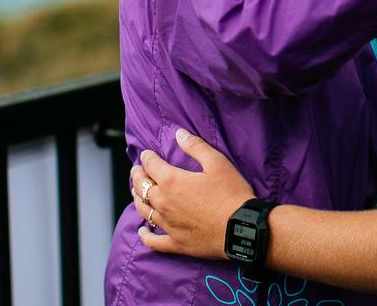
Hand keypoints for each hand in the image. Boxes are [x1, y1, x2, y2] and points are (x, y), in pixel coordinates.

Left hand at [131, 128, 255, 258]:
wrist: (240, 227)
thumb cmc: (231, 193)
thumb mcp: (217, 163)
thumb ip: (196, 147)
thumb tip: (178, 133)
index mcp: (172, 181)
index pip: (152, 166)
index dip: (147, 158)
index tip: (146, 154)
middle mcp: (163, 203)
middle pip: (142, 187)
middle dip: (138, 176)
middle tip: (137, 170)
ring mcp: (167, 224)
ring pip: (143, 210)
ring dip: (137, 199)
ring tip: (136, 192)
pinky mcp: (174, 242)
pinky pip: (152, 240)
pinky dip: (145, 235)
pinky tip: (142, 231)